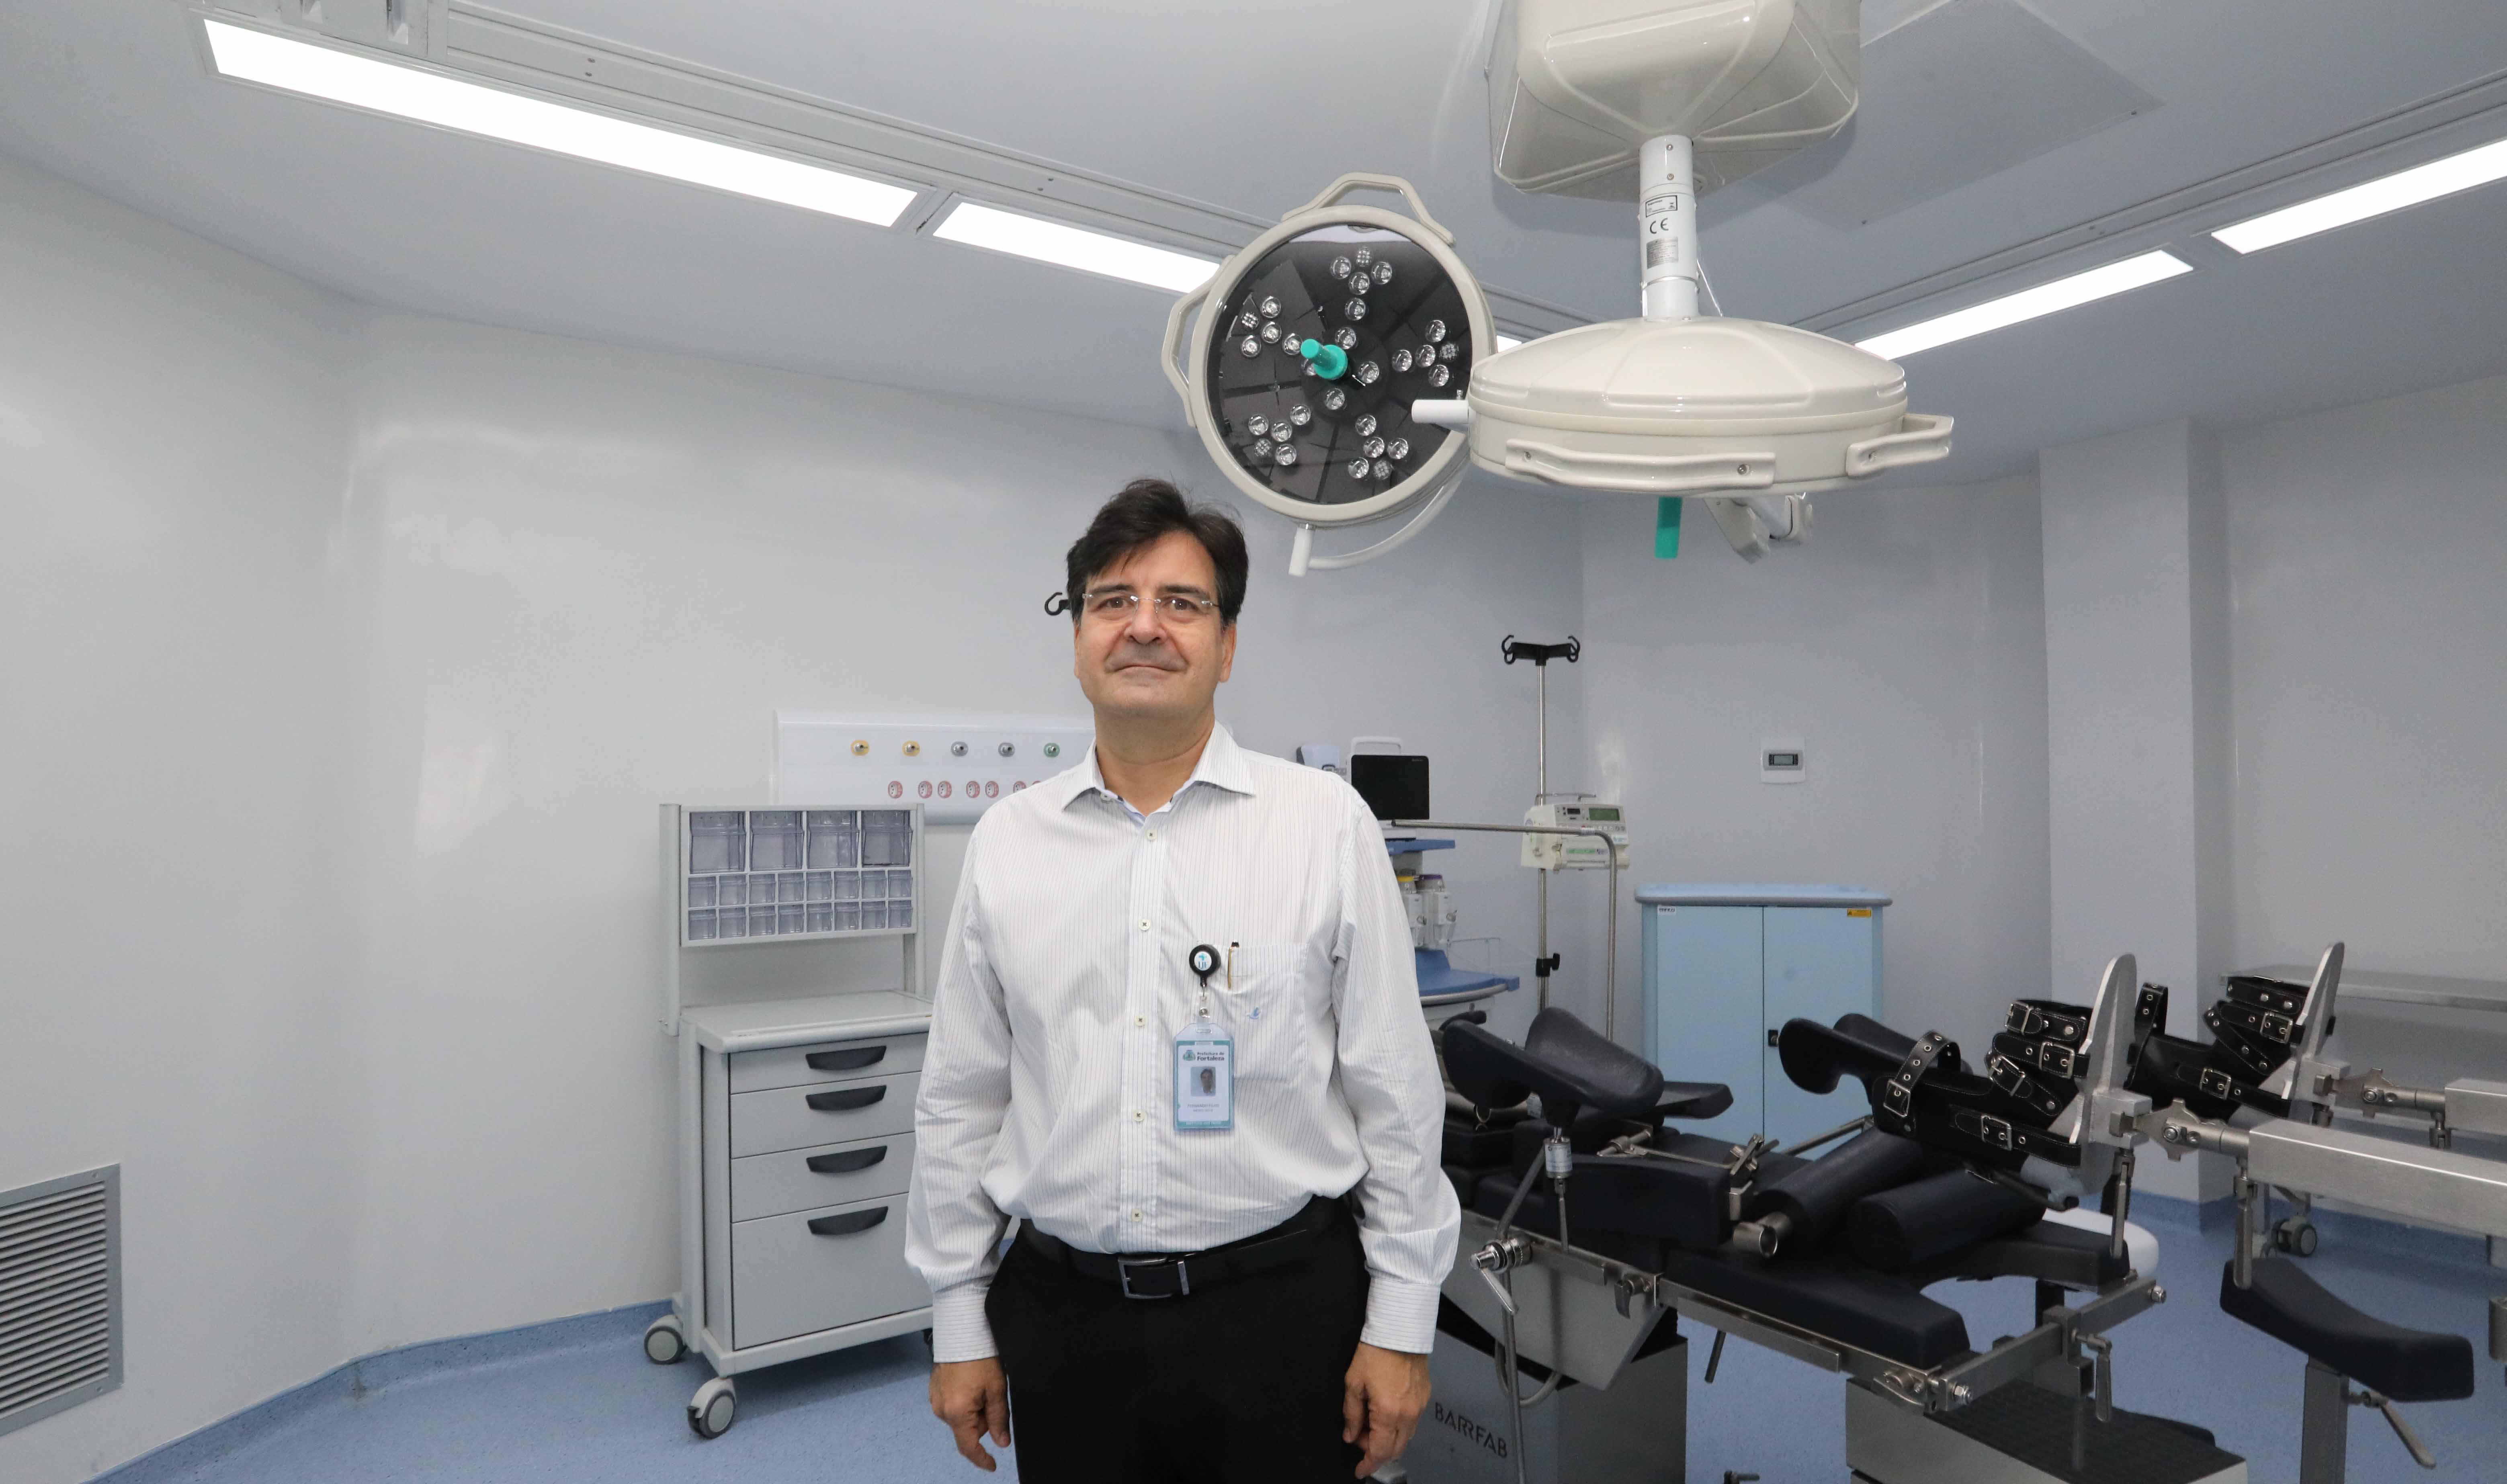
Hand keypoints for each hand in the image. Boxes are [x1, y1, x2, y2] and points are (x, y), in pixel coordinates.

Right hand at [929, 1357, 1010, 1471]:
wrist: (961, 1331)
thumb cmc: (980, 1357)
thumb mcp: (997, 1389)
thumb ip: (999, 1419)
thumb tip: (1002, 1442)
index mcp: (956, 1413)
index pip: (968, 1447)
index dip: (981, 1459)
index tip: (993, 1465)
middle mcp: (941, 1410)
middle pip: (967, 1429)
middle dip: (983, 1420)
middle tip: (992, 1397)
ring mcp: (935, 1400)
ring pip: (961, 1417)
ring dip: (973, 1409)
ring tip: (981, 1385)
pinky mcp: (934, 1390)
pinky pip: (952, 1405)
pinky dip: (964, 1401)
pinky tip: (970, 1382)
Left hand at [1342, 1341, 1430, 1477]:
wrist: (1400, 1330)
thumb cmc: (1373, 1354)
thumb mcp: (1353, 1383)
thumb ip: (1351, 1414)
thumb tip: (1350, 1436)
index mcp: (1389, 1414)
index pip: (1380, 1451)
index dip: (1368, 1464)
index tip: (1359, 1470)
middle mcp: (1408, 1415)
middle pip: (1395, 1450)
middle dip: (1376, 1451)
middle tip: (1359, 1437)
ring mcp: (1420, 1407)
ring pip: (1405, 1438)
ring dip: (1387, 1440)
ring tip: (1370, 1423)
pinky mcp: (1425, 1398)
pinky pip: (1412, 1424)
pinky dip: (1398, 1428)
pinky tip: (1384, 1415)